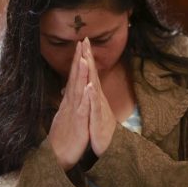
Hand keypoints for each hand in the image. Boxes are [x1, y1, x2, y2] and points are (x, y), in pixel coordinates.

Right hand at [48, 42, 89, 170]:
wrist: (57, 156)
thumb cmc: (63, 136)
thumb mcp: (66, 116)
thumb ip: (68, 102)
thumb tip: (67, 90)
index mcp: (70, 101)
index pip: (74, 76)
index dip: (78, 60)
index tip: (81, 45)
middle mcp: (70, 103)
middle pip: (75, 78)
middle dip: (79, 59)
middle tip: (82, 41)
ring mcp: (73, 112)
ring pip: (77, 90)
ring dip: (80, 74)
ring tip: (84, 58)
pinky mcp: (77, 123)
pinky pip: (82, 109)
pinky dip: (85, 98)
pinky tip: (88, 87)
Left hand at [82, 38, 116, 156]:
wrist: (107, 146)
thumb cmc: (97, 127)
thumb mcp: (91, 109)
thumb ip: (88, 96)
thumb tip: (86, 84)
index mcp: (92, 95)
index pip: (87, 72)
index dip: (84, 57)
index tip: (81, 41)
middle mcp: (96, 98)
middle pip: (91, 74)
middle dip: (88, 57)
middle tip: (85, 40)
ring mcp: (98, 107)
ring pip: (93, 87)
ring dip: (90, 73)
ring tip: (85, 58)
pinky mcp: (98, 119)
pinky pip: (94, 107)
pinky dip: (92, 97)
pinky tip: (90, 87)